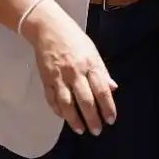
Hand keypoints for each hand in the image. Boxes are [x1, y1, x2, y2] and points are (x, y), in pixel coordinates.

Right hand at [22, 0, 117, 134]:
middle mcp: (75, 72)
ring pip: (67, 103)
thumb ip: (102, 72)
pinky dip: (58, 110)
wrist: (48, 28)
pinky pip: (52, 99)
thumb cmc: (73, 38)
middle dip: (92, 118)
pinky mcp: (46, 78)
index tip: (110, 120)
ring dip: (74, 120)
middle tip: (97, 130)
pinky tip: (63, 117)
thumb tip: (113, 88)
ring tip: (80, 130)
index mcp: (90, 64)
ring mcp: (59, 76)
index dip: (107, 107)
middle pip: (85, 100)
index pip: (102, 90)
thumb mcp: (93, 51)